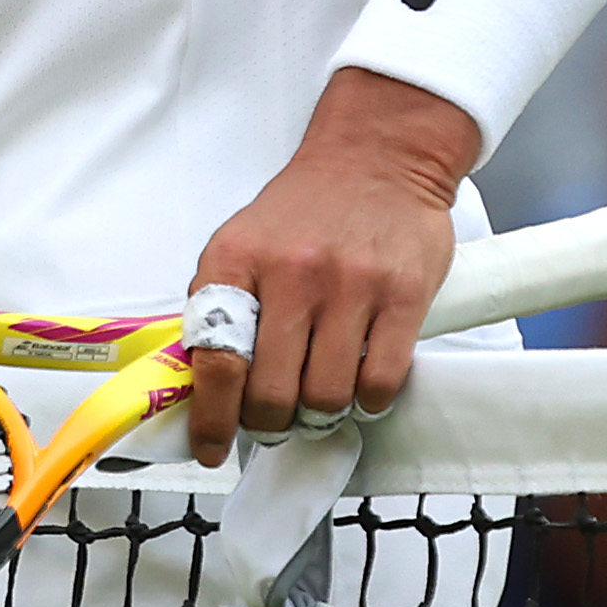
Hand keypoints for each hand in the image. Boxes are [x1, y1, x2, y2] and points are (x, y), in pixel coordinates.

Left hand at [180, 72, 473, 466]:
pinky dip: (367, 401)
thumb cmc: (305, 210)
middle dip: (271, 423)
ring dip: (320, 415)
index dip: (212, 419)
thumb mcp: (242, 242)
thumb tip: (204, 384)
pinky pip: (381, 379)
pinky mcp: (402, 294)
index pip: (216, 361)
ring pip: (327, 394)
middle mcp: (290, 274)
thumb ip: (223, 305)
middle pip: (273, 391)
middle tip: (275, 422)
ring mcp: (349, 284)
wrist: (376, 157)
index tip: (210, 449)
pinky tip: (360, 389)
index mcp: (235, 261)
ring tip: (319, 402)